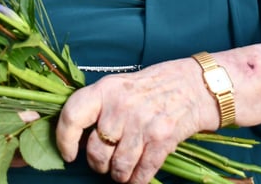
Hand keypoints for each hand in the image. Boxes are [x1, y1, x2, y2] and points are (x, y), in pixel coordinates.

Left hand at [55, 58, 217, 183]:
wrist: (196, 85)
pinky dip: (137, 180)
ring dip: (119, 175)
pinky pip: (141, 173)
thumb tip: (80, 140)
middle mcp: (121, 106)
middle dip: (99, 165)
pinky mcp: (162, 140)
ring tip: (123, 169)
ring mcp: (142, 124)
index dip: (64, 140)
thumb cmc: (154, 86)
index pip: (72, 116)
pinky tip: (138, 175)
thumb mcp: (120, 86)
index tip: (69, 154)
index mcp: (106, 89)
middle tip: (106, 162)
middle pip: (96, 152)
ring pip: (118, 168)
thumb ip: (99, 108)